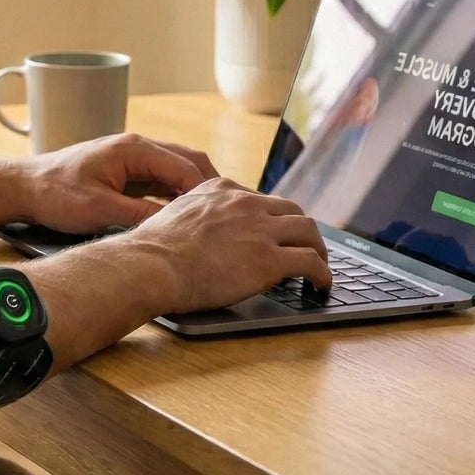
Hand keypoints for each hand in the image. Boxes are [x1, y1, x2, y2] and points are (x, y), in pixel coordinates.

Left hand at [23, 133, 216, 234]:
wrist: (25, 187)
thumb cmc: (55, 193)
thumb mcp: (100, 210)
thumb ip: (140, 216)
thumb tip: (176, 225)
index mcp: (134, 149)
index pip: (186, 167)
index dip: (207, 193)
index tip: (222, 216)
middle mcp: (137, 147)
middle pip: (189, 162)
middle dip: (209, 189)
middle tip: (226, 216)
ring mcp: (132, 158)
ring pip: (177, 171)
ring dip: (194, 192)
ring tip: (212, 219)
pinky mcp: (126, 172)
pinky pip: (161, 180)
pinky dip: (176, 195)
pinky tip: (184, 217)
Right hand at [126, 177, 329, 312]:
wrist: (152, 265)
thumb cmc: (152, 250)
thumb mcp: (174, 214)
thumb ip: (195, 215)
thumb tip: (197, 233)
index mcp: (221, 189)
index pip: (260, 199)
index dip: (272, 218)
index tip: (274, 233)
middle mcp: (246, 203)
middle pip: (292, 209)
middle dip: (301, 229)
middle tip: (303, 247)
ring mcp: (261, 230)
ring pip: (309, 231)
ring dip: (318, 249)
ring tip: (320, 266)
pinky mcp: (270, 260)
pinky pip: (311, 262)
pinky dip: (323, 274)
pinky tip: (321, 285)